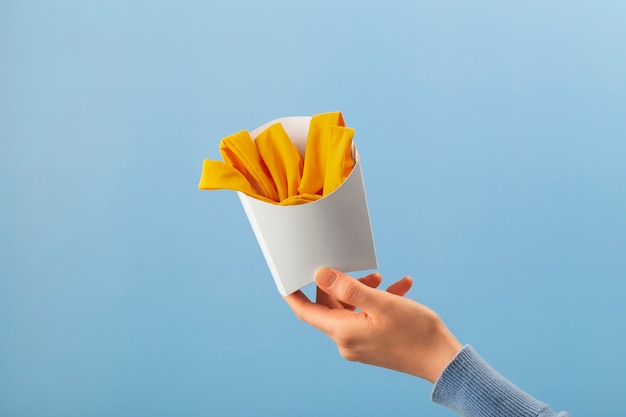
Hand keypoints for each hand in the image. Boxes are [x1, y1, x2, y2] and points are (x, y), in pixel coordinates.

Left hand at [284, 269, 462, 382]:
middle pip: (331, 307)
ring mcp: (360, 345)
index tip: (287, 278)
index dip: (294, 294)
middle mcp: (347, 342)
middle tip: (361, 272)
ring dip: (365, 291)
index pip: (306, 312)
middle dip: (343, 285)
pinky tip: (400, 288)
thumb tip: (322, 275)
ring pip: (352, 309)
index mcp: (343, 332)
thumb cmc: (415, 333)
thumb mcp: (381, 303)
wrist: (443, 360)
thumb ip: (349, 289)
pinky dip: (379, 302)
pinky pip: (368, 317)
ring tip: (384, 279)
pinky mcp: (373, 344)